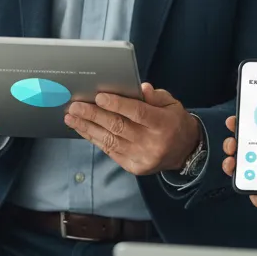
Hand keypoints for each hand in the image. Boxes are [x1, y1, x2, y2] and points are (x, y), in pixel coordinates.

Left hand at [64, 83, 199, 175]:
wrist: (185, 152)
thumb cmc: (173, 122)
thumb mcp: (171, 104)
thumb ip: (155, 96)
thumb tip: (140, 88)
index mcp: (163, 124)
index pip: (138, 113)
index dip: (118, 104)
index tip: (99, 96)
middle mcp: (152, 143)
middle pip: (118, 126)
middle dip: (94, 115)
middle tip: (75, 106)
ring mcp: (141, 157)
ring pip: (110, 140)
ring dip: (88, 128)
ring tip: (71, 117)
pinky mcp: (133, 167)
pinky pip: (110, 151)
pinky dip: (94, 139)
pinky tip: (83, 129)